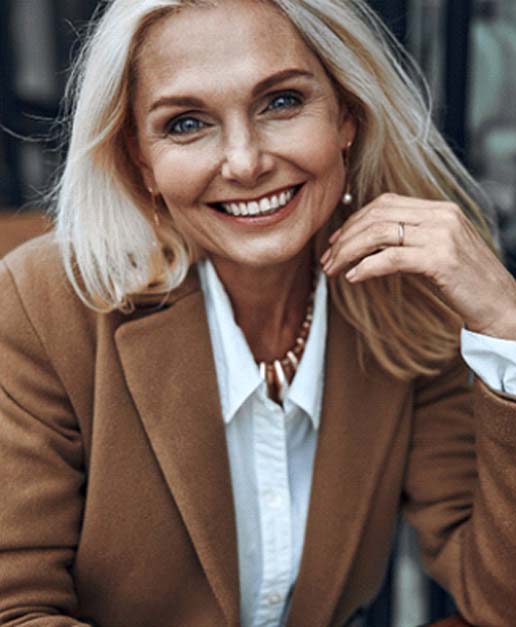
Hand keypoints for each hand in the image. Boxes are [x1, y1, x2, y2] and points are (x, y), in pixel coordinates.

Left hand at [320, 193, 515, 339]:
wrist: (501, 305)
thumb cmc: (467, 283)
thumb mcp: (438, 251)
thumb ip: (410, 239)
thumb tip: (369, 244)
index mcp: (440, 209)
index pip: (385, 203)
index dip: (354, 220)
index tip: (336, 241)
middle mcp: (441, 216)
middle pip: (377, 216)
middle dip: (345, 237)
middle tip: (327, 259)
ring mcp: (442, 236)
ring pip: (379, 234)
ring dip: (349, 252)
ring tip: (333, 270)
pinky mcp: (441, 260)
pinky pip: (391, 258)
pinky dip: (367, 267)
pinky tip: (353, 277)